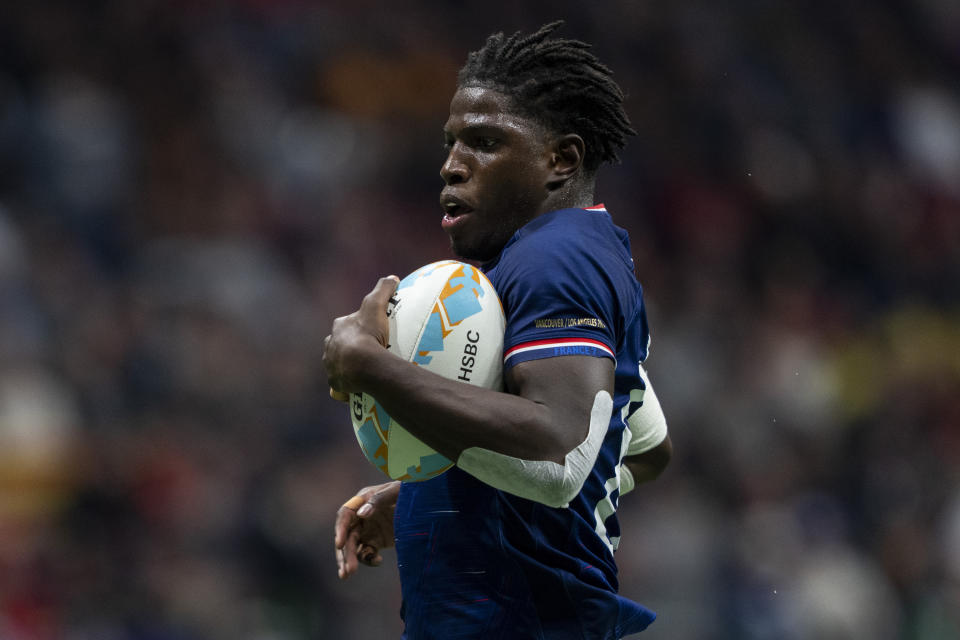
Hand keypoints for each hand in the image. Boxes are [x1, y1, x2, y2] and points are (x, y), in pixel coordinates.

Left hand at [323, 276, 398, 395]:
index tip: (366, 330)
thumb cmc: (368, 334)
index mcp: (338, 328)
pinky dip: (347, 386)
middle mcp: (330, 346)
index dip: (354, 327)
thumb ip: (384, 289)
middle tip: (365, 353)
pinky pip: (341, 385)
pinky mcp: (335, 383)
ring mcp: (331, 366)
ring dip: (346, 367)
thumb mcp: (376, 306)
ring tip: (363, 372)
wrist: (362, 364)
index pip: (344, 325)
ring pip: (337, 364)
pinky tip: (358, 388)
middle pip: (337, 345)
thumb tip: (393, 277)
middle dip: (346, 348)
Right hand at [334, 481, 400, 579]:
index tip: (339, 544)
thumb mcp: (395, 491)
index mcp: (362, 501)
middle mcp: (360, 517)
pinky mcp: (375, 541)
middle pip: (347, 536)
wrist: (423, 503)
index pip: (345, 515)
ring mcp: (367, 530)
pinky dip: (369, 559)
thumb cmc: (407, 491)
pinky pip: (367, 553)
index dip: (340, 529)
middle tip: (347, 570)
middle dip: (345, 553)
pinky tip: (378, 561)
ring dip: (350, 560)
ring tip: (348, 574)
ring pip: (353, 547)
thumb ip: (379, 500)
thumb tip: (361, 514)